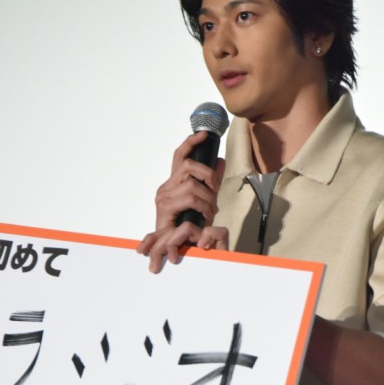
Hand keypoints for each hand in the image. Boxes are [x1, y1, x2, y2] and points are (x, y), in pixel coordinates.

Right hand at [137, 131, 227, 271]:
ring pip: (192, 183)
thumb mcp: (206, 201)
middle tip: (215, 190)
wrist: (177, 249)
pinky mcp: (165, 207)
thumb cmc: (190, 228)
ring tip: (211, 210)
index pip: (180, 156)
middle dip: (208, 175)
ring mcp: (164, 197)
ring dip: (208, 196)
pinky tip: (207, 215)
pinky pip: (190, 197)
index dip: (191, 142)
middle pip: (188, 165)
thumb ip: (212, 182)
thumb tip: (220, 160)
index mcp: (173, 183)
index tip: (203, 134)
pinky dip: (203, 205)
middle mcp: (166, 187)